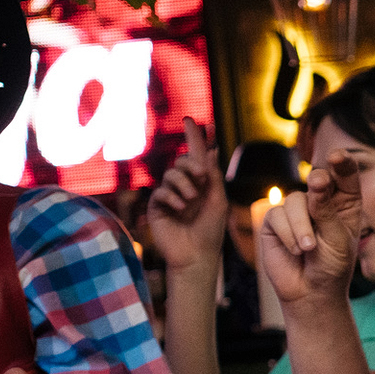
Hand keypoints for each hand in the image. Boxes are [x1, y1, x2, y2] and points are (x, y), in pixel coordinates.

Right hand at [145, 117, 229, 274]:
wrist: (196, 255)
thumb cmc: (211, 230)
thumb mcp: (217, 200)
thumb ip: (213, 176)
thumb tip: (211, 149)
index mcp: (201, 184)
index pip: (196, 155)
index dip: (193, 137)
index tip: (190, 119)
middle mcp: (184, 186)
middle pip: (182, 161)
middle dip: (192, 165)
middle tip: (202, 178)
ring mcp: (169, 195)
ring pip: (171, 174)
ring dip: (184, 184)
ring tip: (191, 202)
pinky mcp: (157, 206)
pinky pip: (161, 191)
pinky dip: (172, 197)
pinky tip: (180, 209)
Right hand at [259, 151, 362, 305]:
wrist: (312, 292)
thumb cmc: (333, 265)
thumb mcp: (337, 238)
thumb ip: (327, 210)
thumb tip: (316, 179)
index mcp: (345, 201)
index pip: (345, 175)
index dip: (342, 163)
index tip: (338, 156)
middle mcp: (321, 201)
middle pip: (318, 179)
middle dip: (319, 182)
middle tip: (319, 183)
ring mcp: (297, 210)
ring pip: (295, 201)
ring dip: (302, 226)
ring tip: (309, 248)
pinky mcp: (275, 221)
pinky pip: (277, 216)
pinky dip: (288, 234)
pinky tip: (297, 251)